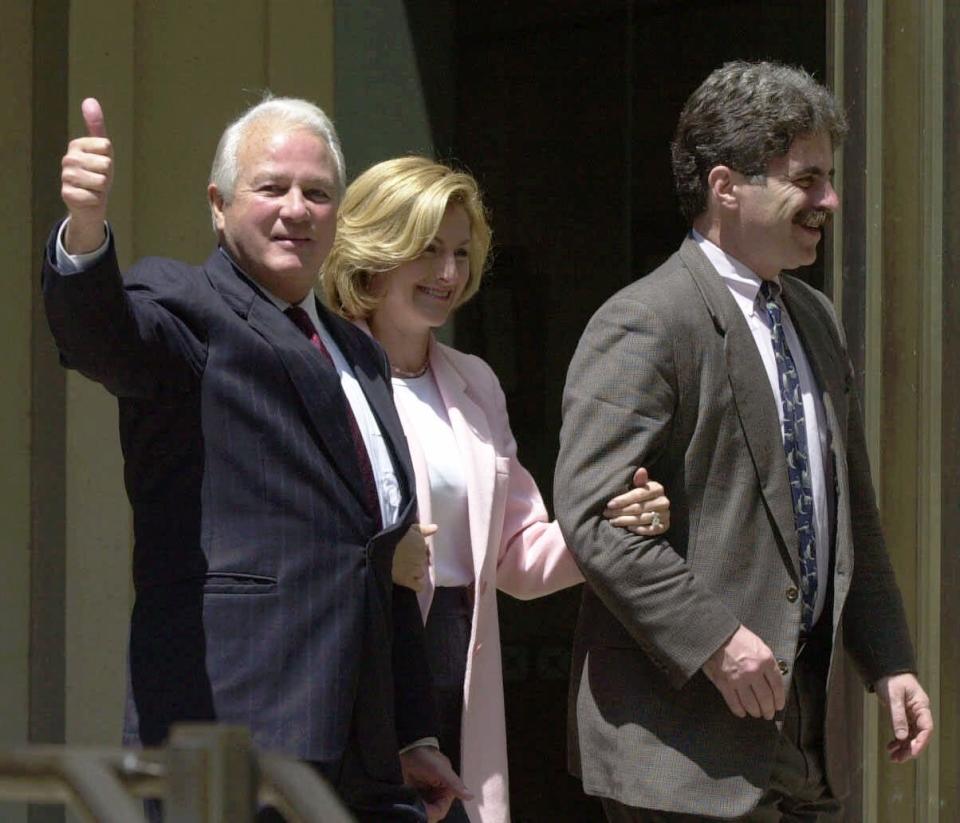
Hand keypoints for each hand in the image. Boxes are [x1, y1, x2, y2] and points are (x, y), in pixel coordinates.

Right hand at [61, 97, 112, 252]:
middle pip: (105, 164)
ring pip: (100, 181)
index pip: (106, 146)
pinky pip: (93, 196)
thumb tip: (89, 99)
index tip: (101, 164)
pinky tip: (88, 198)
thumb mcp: (103, 149)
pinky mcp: (67, 194)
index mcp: (77, 145)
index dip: (109, 158)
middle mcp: (68, 159)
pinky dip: (95, 200)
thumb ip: (96, 125)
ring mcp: (66, 177)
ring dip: (101, 188)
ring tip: (94, 188)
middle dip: (107, 175)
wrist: (91, 203)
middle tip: (99, 178)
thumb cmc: (98, 174)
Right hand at [392, 523, 436, 591]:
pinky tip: (410, 581)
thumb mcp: (409, 528)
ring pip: (420, 573)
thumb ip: (424, 529)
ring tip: (403, 568)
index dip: (419, 550)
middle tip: (404, 559)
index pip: (426, 550)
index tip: (410, 550)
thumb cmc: (394, 536)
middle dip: (416, 561)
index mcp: (422, 545)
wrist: (379, 549)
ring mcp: (415, 570)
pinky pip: (418, 586)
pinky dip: (416, 586)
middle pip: (422, 562)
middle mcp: (421, 558)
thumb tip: (435, 528)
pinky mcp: (407, 580)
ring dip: (415, 572)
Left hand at [399, 746, 471, 821]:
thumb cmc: (427, 757)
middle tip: (414, 807)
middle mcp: (439, 794)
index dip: (433, 813)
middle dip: (424, 812)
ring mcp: (428, 795)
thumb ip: (454, 784)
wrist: (409, 749)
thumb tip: (471, 796)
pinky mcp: (418, 794)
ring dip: (417, 810)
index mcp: (448, 790)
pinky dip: (412, 807)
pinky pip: (416, 806)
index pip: (441, 809)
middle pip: (432, 812)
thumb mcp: (441, 770)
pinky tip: (408, 803)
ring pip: (424, 810)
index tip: (423, 813)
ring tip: (411, 804)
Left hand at [602, 467, 670, 534]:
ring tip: (613, 521)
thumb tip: (641, 470)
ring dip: (626, 521)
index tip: (609, 504)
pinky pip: (651, 530)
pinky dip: (639, 529)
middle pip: (639, 508)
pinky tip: (628, 528)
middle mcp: (663, 501)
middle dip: (620, 511)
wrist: (652, 507)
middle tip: (607, 514)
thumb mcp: (638, 485)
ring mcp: (665, 515)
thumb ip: (638, 479)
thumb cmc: (640, 494)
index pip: (638, 494)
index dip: (623, 500)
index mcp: (657, 488)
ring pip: (642, 519)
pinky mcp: (665, 526)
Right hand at [702, 625, 784, 719]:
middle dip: (768, 710)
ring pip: (751, 704)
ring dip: (756, 712)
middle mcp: (754, 672)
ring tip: (756, 713)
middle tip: (768, 714)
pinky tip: (742, 712)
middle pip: (765, 698)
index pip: (777, 687)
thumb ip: (767, 663)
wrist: (715, 633)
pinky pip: (734, 703)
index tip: (778, 705)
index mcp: (765, 661)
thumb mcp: (759, 646)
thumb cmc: (737, 637)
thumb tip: (773, 681)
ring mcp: (738, 679)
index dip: (779, 699)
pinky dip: (739, 711)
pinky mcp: (724, 684)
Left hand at [875, 673, 932, 761]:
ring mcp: (911, 715)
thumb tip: (902, 736)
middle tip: (898, 759)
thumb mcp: (894, 697)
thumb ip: (898, 716)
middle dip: (910, 748)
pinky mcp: (902, 716)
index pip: (926, 728)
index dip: (921, 742)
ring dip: (903, 747)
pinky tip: (890, 747)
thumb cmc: (891, 679)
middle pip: (919, 735)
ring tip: (893, 757)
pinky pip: (903, 731)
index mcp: (921, 706)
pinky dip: (897, 740)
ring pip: (911, 736)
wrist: (884, 670)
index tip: (912, 752)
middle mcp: (918, 712)